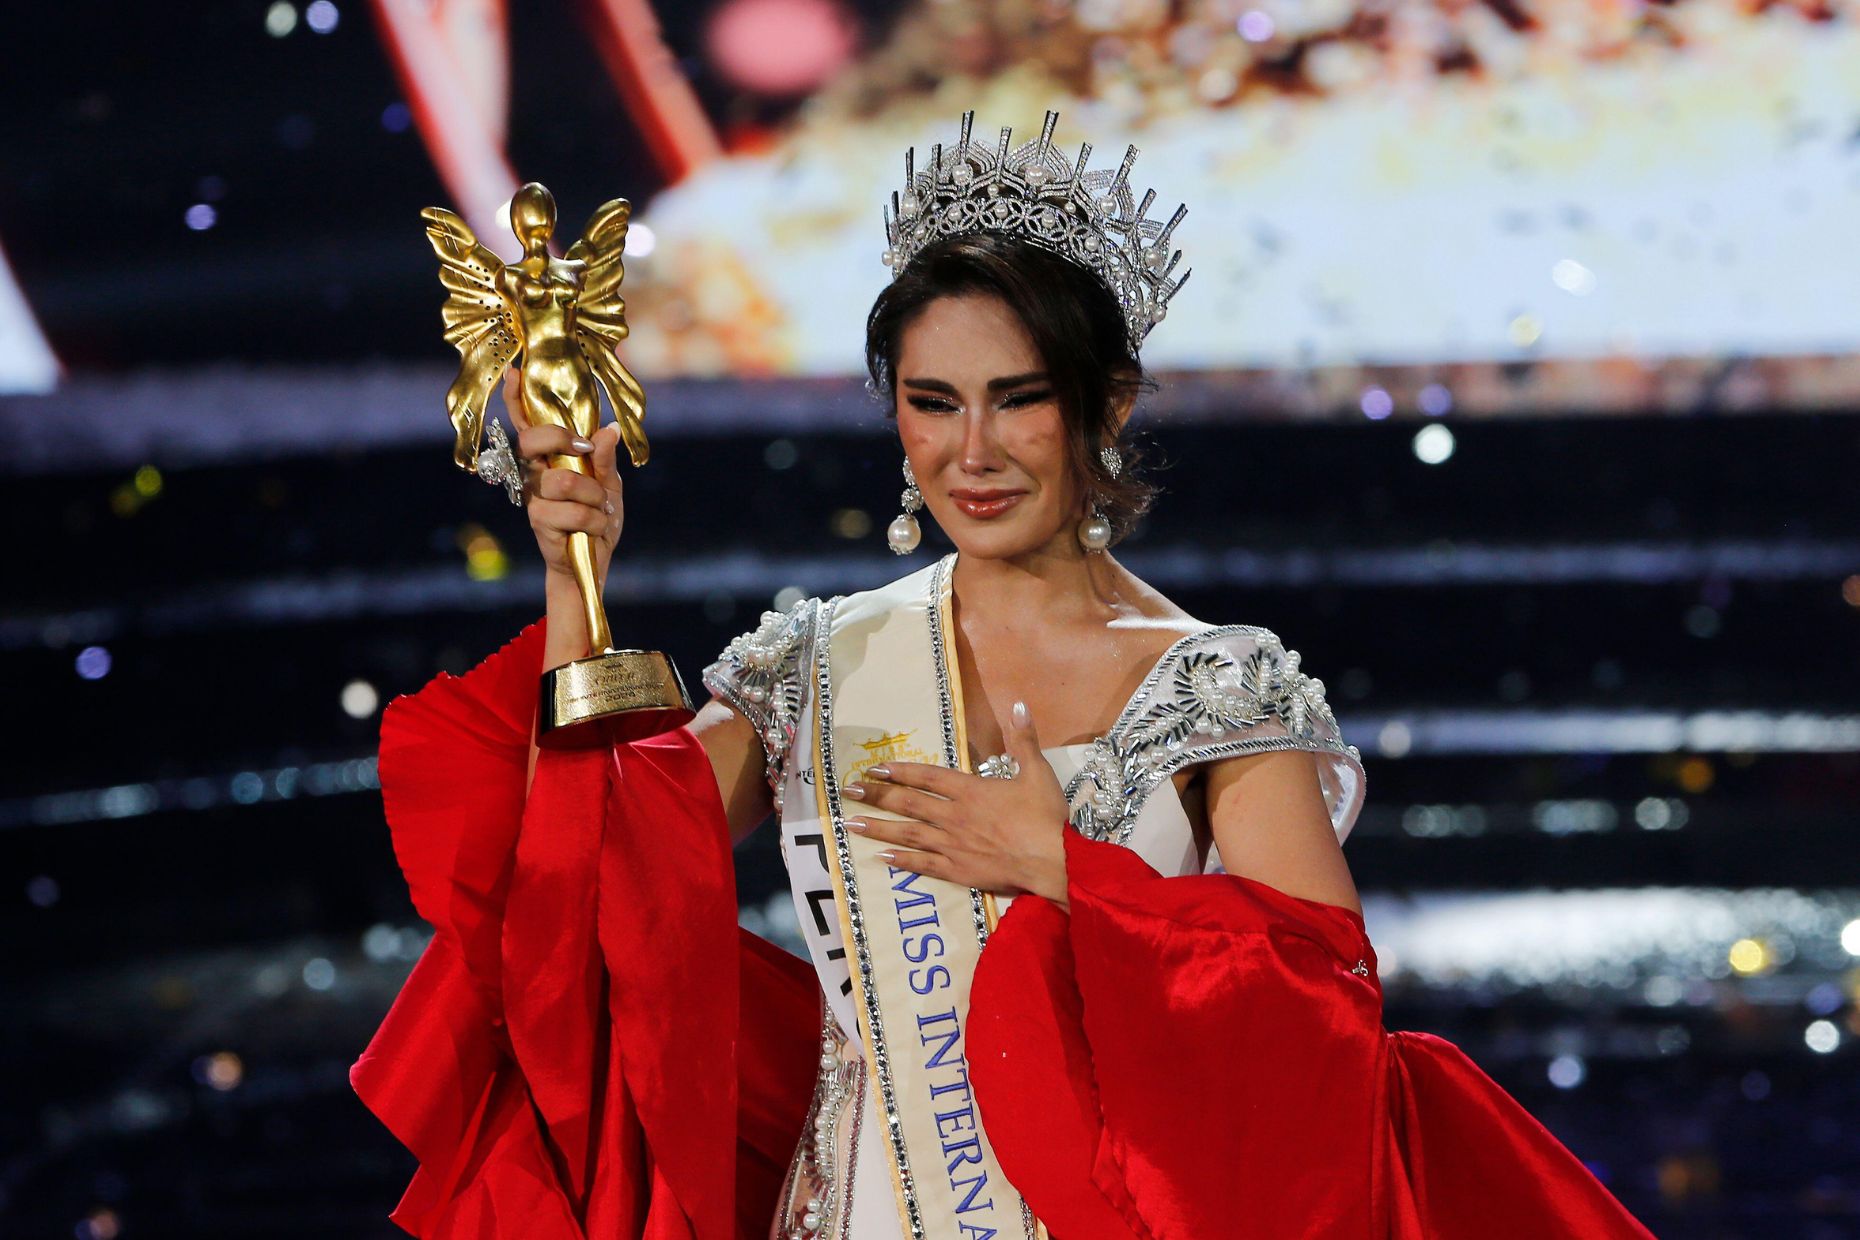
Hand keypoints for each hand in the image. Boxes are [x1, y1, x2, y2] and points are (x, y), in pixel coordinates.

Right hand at [503, 367, 623, 586]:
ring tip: (600, 510)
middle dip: (560, 439)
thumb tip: (608, 430)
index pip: (528, 424)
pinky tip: (594, 528)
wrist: (592, 562)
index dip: (518, 399)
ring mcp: (534, 496)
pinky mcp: (539, 521)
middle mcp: (536, 473)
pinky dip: (595, 520)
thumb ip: (605, 459)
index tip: (516, 373)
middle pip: (532, 441)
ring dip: (594, 497)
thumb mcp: (610, 485)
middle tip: (585, 450)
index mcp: (551, 458)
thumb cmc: (597, 517)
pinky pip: (574, 512)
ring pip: (564, 481)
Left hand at [842, 700, 1072, 907]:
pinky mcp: (958, 870)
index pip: (926, 777)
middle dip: (877, 796)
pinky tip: (882, 858)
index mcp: (970, 790)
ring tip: (850, 823)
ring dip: (877, 827)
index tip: (874, 769)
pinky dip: (902, 860)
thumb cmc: (1045, 816)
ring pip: (908, 833)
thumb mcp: (1037, 772)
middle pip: (908, 803)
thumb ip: (1024, 740)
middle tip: (848, 791)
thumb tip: (1018, 705)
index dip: (899, 772)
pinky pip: (924, 864)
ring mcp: (952, 845)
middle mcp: (953, 815)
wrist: (1052, 860)